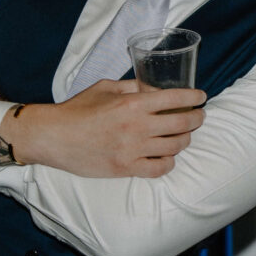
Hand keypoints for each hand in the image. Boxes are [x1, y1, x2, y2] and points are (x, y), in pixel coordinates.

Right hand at [1, 78, 205, 177]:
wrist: (54, 136)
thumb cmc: (77, 109)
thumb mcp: (105, 88)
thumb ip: (131, 87)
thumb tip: (152, 87)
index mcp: (132, 103)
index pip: (175, 99)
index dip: (194, 97)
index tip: (201, 97)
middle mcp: (137, 127)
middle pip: (182, 124)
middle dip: (197, 119)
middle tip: (199, 116)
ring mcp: (133, 150)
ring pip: (175, 147)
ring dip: (184, 140)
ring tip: (183, 135)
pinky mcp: (126, 168)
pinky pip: (159, 168)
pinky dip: (168, 162)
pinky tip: (166, 156)